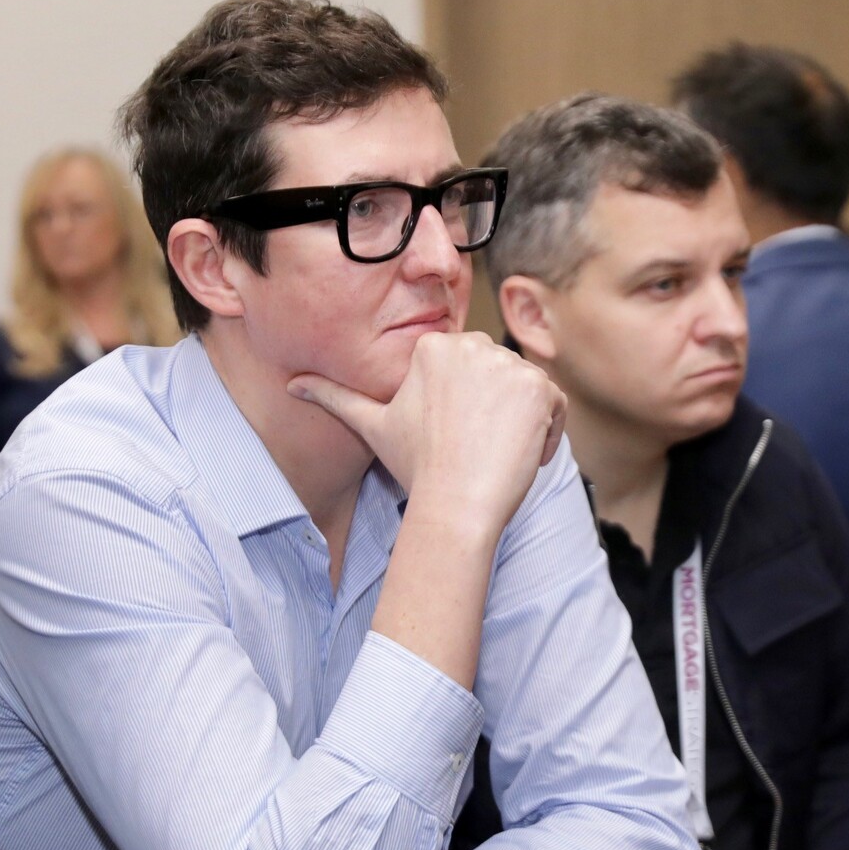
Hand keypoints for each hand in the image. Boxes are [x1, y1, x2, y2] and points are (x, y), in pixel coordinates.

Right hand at [288, 331, 566, 536]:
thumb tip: (292, 384)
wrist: (456, 503)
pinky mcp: (539, 388)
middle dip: (496, 409)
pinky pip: (556, 403)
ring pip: (528, 389)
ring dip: (522, 421)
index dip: (467, 405)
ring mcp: (508, 366)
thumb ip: (334, 397)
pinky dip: (548, 430)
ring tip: (496, 454)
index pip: (468, 368)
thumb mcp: (371, 425)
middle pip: (499, 374)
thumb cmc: (416, 466)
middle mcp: (471, 346)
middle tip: (476, 449)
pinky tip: (520, 455)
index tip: (457, 437)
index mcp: (433, 347)